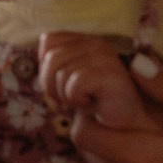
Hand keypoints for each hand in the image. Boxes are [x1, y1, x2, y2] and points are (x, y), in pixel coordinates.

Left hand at [38, 32, 162, 134]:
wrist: (123, 124)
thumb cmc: (93, 100)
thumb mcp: (68, 76)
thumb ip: (55, 60)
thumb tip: (40, 52)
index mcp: (85, 38)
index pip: (47, 41)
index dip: (46, 67)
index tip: (60, 84)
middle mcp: (96, 41)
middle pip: (51, 58)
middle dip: (52, 84)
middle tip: (70, 98)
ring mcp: (105, 56)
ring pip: (61, 72)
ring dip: (65, 94)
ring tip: (83, 100)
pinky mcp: (111, 74)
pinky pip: (74, 85)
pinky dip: (77, 100)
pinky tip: (92, 104)